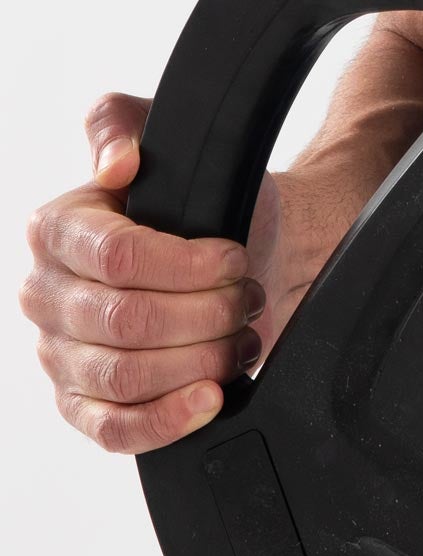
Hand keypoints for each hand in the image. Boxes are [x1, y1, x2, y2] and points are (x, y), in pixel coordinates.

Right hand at [20, 93, 310, 453]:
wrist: (242, 254)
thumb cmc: (203, 200)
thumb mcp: (170, 141)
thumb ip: (123, 126)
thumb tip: (115, 164)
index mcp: (55, 230)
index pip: (117, 258)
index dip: (188, 264)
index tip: (233, 258)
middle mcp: (45, 294)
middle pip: (126, 321)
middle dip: (204, 312)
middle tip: (244, 298)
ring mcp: (59, 354)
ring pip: (125, 375)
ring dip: (199, 359)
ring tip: (237, 337)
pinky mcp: (82, 404)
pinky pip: (113, 429)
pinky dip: (167, 420)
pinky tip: (209, 398)